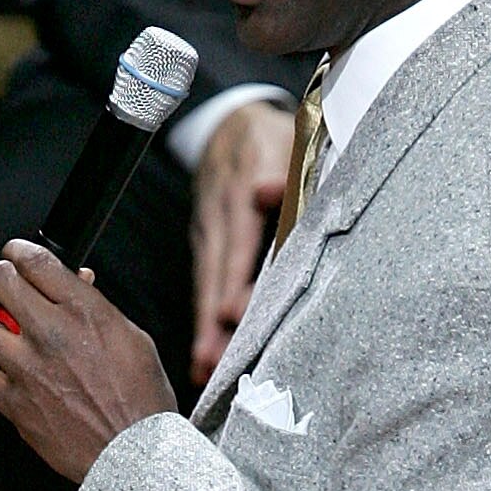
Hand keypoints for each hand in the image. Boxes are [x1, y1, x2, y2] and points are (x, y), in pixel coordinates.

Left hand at [0, 238, 175, 482]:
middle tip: (1, 288)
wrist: (136, 455)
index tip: (14, 255)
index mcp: (85, 311)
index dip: (17, 251)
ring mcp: (28, 368)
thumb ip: (95, 307)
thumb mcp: (132, 338)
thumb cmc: (141, 399)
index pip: (34, 260)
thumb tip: (75, 281)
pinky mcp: (14, 402)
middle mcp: (52, 333)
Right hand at [189, 99, 295, 385]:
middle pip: (218, 271)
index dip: (238, 278)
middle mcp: (221, 214)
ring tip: (205, 370)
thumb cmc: (272, 139)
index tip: (235, 312)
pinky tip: (205, 356)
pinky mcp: (205, 242)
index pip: (243, 240)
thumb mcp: (286, 140)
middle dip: (215, 318)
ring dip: (206, 327)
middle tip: (215, 361)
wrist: (233, 120)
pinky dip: (204, 318)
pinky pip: (205, 282)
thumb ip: (283, 172)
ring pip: (207, 282)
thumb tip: (267, 191)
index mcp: (244, 188)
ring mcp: (209, 229)